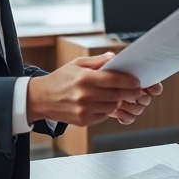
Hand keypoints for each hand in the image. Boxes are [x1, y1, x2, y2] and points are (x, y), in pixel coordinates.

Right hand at [25, 53, 161, 126]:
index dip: (130, 81)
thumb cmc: (60, 79)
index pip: (115, 80)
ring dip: (118, 101)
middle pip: (117, 95)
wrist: (41, 98)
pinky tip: (102, 102)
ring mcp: (84, 110)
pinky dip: (107, 109)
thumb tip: (115, 57)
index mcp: (85, 78)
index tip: (138, 81)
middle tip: (136, 90)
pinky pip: (103, 115)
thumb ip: (98, 61)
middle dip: (130, 93)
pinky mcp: (83, 120)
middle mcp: (85, 95)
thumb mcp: (77, 64)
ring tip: (116, 95)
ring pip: (112, 106)